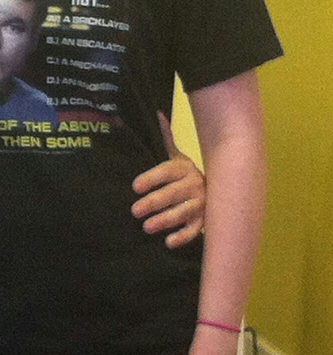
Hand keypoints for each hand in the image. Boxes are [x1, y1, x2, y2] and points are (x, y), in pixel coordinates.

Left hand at [131, 112, 205, 247]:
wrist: (219, 188)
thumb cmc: (185, 173)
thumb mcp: (176, 155)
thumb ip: (165, 137)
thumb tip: (157, 112)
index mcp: (184, 168)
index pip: (166, 172)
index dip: (151, 178)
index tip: (135, 186)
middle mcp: (194, 185)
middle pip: (172, 194)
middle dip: (153, 202)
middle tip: (134, 210)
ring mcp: (201, 204)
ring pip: (183, 212)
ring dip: (165, 220)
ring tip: (147, 227)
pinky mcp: (205, 221)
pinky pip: (196, 230)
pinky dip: (183, 237)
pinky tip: (169, 242)